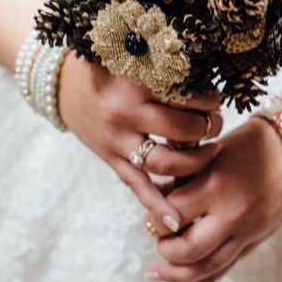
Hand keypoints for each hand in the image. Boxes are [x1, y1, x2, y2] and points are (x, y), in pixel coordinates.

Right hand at [58, 50, 222, 233]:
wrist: (63, 85)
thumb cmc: (108, 69)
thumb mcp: (134, 60)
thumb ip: (164, 69)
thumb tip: (207, 77)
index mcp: (136, 82)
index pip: (185, 95)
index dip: (208, 99)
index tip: (216, 98)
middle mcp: (126, 113)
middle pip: (180, 129)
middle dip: (207, 128)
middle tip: (217, 123)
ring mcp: (116, 139)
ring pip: (164, 161)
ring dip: (195, 162)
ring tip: (212, 152)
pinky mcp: (110, 158)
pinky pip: (137, 185)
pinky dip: (156, 204)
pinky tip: (175, 220)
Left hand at [144, 116, 281, 281]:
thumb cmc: (251, 144)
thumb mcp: (213, 153)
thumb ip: (186, 179)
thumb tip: (157, 201)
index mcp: (216, 185)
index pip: (172, 215)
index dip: (156, 219)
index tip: (150, 215)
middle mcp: (231, 213)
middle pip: (187, 249)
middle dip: (165, 250)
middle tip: (158, 240)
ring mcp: (246, 231)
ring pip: (206, 268)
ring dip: (178, 274)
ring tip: (159, 271)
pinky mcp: (255, 241)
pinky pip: (226, 268)